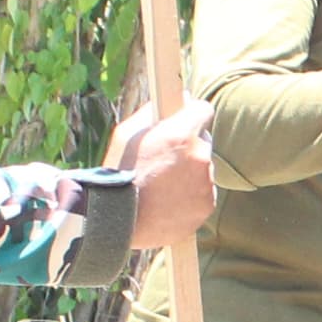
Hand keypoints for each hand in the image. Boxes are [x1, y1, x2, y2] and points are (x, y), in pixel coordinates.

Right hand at [109, 99, 216, 246]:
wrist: (115, 221)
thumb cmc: (117, 174)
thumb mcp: (127, 134)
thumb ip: (153, 113)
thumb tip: (175, 100)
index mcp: (181, 134)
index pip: (203, 110)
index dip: (192, 114)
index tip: (186, 120)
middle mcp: (200, 157)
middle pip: (204, 141)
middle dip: (189, 146)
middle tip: (165, 159)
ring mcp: (205, 184)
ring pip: (203, 170)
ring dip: (189, 173)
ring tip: (161, 186)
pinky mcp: (206, 206)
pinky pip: (203, 194)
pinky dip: (190, 197)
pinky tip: (167, 202)